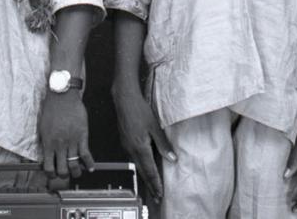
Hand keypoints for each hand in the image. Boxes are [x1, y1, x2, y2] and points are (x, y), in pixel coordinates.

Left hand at [39, 91, 94, 178]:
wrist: (62, 96)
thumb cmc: (51, 109)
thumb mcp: (43, 127)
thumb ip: (46, 141)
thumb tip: (46, 153)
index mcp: (48, 143)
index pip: (48, 167)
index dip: (51, 174)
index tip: (53, 174)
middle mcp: (59, 145)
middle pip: (62, 170)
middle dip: (64, 176)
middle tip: (65, 174)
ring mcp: (71, 141)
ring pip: (74, 165)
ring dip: (76, 172)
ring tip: (77, 172)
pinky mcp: (82, 136)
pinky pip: (86, 154)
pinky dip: (89, 163)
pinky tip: (90, 167)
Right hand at [111, 80, 175, 202]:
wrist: (124, 99)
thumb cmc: (139, 110)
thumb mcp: (155, 127)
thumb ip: (163, 144)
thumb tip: (172, 158)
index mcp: (140, 147)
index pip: (150, 170)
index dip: (155, 183)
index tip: (160, 194)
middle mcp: (131, 149)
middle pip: (142, 171)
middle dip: (150, 185)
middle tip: (156, 196)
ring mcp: (126, 145)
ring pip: (137, 165)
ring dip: (145, 176)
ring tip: (152, 185)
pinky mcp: (125, 141)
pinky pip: (134, 157)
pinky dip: (141, 165)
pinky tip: (145, 166)